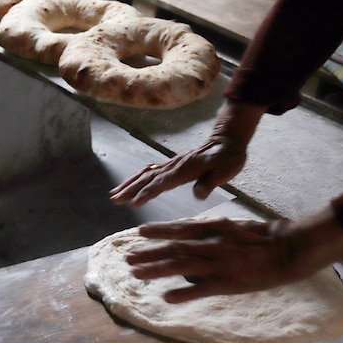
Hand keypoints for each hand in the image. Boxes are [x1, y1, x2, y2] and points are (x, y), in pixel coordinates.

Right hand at [109, 137, 246, 206]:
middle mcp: (174, 166)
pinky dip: (137, 177)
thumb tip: (198, 195)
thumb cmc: (228, 156)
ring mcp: (172, 164)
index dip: (147, 193)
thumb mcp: (225, 170)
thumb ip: (210, 182)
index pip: (161, 183)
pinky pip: (150, 171)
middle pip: (147, 178)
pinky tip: (131, 183)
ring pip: (145, 174)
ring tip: (115, 194)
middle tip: (114, 199)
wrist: (227, 139)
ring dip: (129, 184)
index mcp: (185, 170)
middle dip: (130, 189)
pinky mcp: (172, 165)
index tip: (133, 203)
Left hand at [126, 210, 342, 302]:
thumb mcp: (233, 224)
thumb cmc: (262, 235)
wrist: (288, 248)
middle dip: (148, 252)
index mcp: (214, 228)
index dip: (158, 231)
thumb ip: (211, 228)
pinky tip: (166, 298)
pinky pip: (201, 289)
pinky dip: (183, 293)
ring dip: (156, 270)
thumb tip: (191, 230)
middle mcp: (212, 244)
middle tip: (127, 257)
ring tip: (136, 273)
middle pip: (173, 248)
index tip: (139, 232)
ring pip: (180, 266)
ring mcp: (218, 263)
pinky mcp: (228, 282)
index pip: (179, 228)